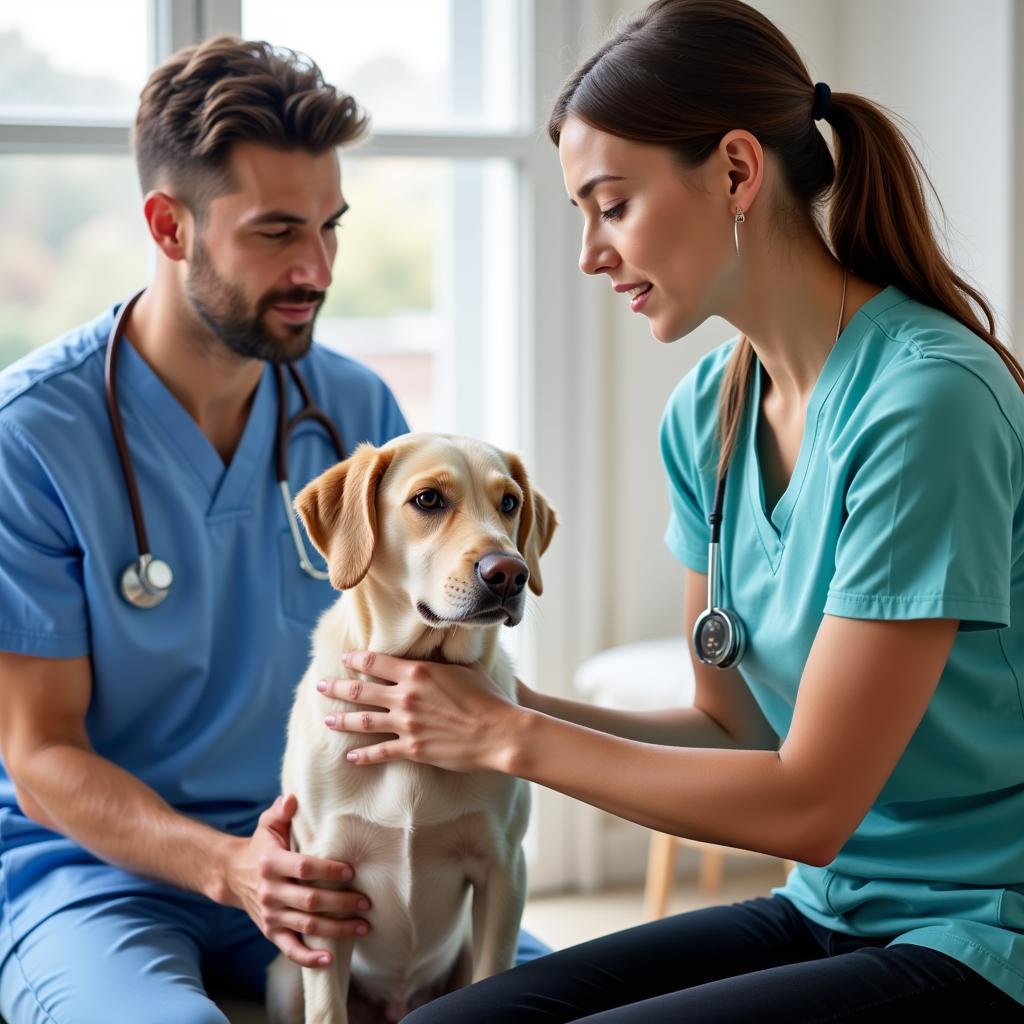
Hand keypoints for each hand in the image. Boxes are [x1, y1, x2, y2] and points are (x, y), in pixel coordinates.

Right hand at [220, 794, 371, 967]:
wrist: (233, 875)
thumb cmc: (262, 845)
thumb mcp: (268, 824)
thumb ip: (280, 811)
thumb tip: (292, 799)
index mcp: (272, 863)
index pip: (304, 868)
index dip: (328, 870)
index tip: (352, 871)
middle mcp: (271, 891)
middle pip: (310, 900)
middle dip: (341, 902)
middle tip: (367, 902)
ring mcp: (271, 915)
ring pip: (307, 925)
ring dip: (337, 929)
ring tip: (363, 926)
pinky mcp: (271, 932)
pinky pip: (291, 949)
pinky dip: (309, 958)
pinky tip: (330, 959)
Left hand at [319, 652, 525, 772]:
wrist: (500, 732)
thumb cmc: (488, 697)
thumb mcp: (465, 668)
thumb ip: (443, 661)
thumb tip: (437, 650)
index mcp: (418, 671)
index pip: (376, 662)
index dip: (356, 660)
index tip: (344, 659)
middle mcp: (406, 696)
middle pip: (361, 691)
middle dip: (337, 688)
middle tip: (320, 687)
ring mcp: (408, 724)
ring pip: (365, 721)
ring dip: (343, 721)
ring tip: (328, 721)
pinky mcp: (414, 749)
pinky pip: (381, 752)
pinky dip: (363, 755)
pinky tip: (351, 757)